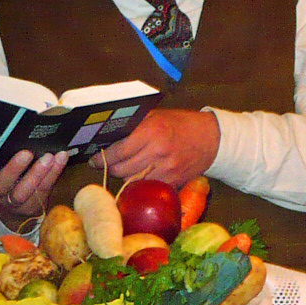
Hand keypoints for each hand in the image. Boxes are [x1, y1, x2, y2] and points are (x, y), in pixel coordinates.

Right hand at [0, 147, 68, 227]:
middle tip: (26, 153)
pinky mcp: (32, 206)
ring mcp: (13, 202)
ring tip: (48, 157)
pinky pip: (43, 189)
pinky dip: (53, 172)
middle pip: (0, 185)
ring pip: (22, 192)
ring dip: (37, 174)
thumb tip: (12, 127)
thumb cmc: (2, 175)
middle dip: (13, 169)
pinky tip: (60, 158)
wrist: (12, 207)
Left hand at [101, 109, 219, 188]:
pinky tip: (138, 178)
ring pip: (133, 182)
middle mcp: (158, 152)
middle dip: (111, 168)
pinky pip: (148, 188)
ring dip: (124, 177)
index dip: (102, 157)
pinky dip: (140, 184)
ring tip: (122, 170)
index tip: (94, 159)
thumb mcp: (156, 116)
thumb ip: (134, 126)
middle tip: (105, 164)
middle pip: (122, 169)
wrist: (212, 139)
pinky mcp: (173, 182)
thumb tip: (108, 136)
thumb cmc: (181, 124)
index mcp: (152, 131)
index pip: (119, 151)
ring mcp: (166, 169)